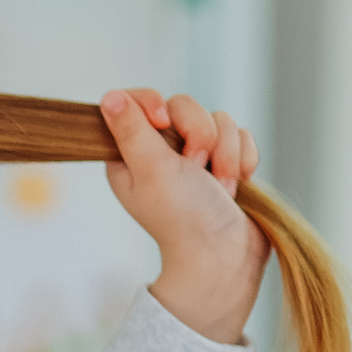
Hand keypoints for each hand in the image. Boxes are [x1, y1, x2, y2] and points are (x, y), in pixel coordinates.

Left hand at [101, 87, 269, 345]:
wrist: (225, 255)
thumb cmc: (182, 218)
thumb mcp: (151, 170)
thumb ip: (132, 131)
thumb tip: (108, 97)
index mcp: (130, 154)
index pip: (137, 101)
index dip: (153, 103)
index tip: (162, 121)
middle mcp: (161, 153)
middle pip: (184, 106)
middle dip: (200, 135)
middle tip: (196, 167)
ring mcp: (195, 157)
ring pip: (218, 120)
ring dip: (225, 153)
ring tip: (218, 186)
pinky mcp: (226, 163)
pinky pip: (241, 136)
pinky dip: (242, 160)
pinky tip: (235, 186)